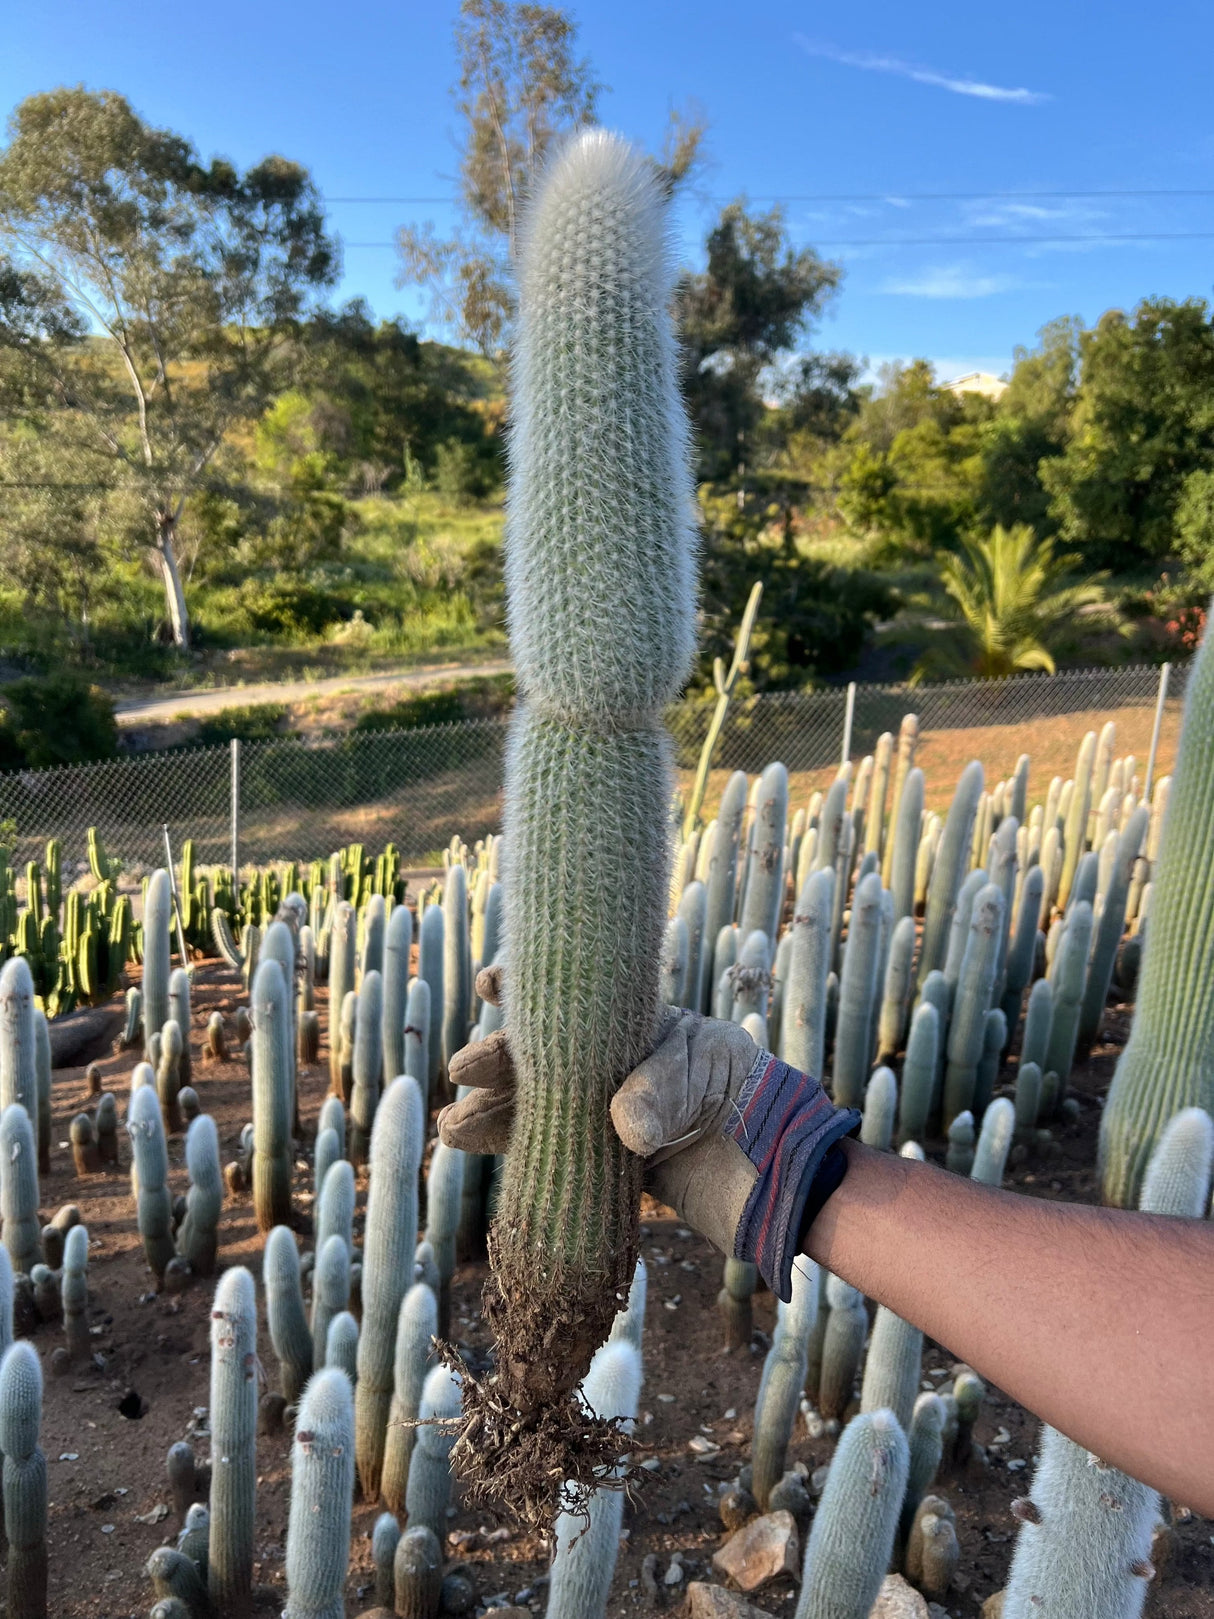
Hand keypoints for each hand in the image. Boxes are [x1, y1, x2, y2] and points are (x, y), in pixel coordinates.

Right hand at [441, 966, 859, 1301]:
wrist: (785, 1174)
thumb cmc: (756, 1102)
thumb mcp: (708, 1077)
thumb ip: (663, 1093)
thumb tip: (622, 1125)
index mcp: (643, 1026)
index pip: (579, 1001)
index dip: (533, 989)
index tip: (492, 984)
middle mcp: (621, 1067)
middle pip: (549, 1058)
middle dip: (504, 1061)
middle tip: (466, 1071)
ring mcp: (615, 1115)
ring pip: (543, 1107)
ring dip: (498, 1113)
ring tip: (454, 1126)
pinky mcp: (613, 1163)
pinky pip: (556, 1150)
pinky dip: (518, 1149)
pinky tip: (478, 1147)